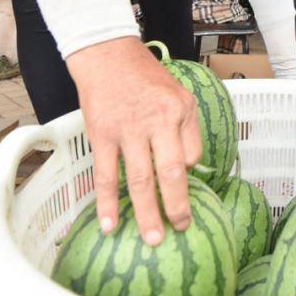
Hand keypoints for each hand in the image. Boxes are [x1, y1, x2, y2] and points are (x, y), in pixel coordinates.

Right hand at [65, 36, 201, 245]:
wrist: (106, 55)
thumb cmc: (145, 78)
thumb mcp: (179, 94)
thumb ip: (187, 129)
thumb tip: (187, 169)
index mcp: (181, 111)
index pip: (192, 155)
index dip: (188, 177)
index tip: (182, 193)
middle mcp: (158, 121)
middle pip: (171, 172)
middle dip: (177, 206)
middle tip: (180, 230)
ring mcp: (128, 130)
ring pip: (140, 180)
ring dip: (146, 213)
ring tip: (153, 240)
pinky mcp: (102, 135)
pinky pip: (106, 176)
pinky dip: (107, 203)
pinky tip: (109, 225)